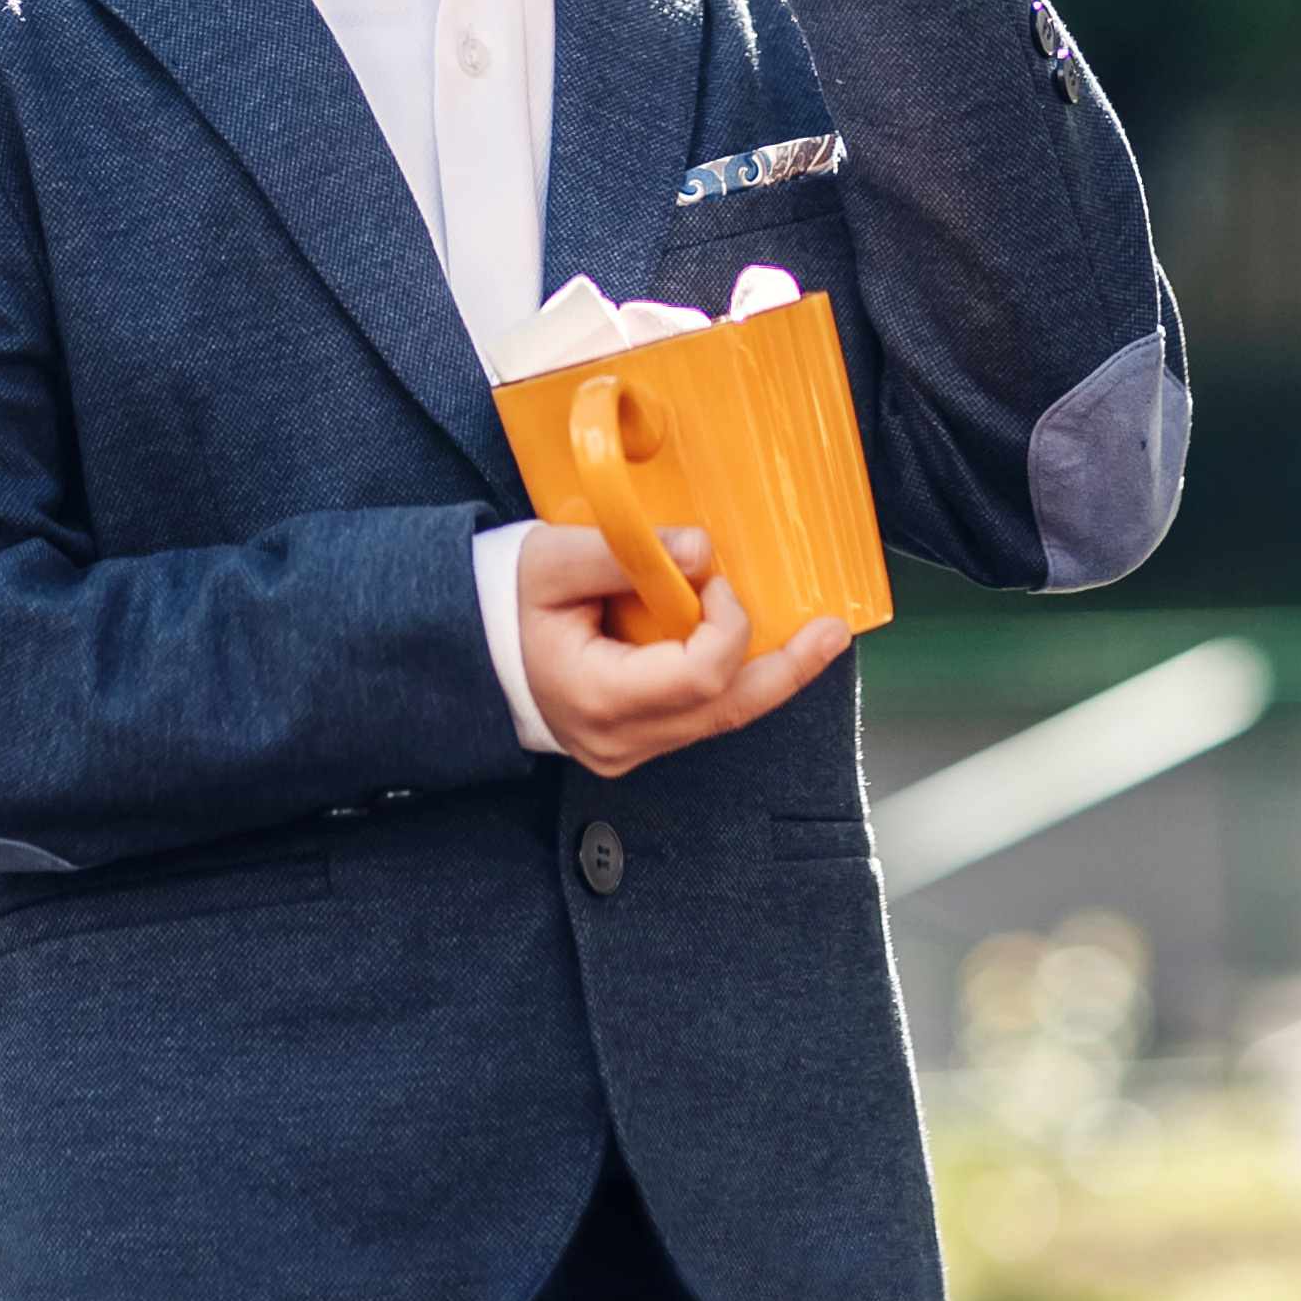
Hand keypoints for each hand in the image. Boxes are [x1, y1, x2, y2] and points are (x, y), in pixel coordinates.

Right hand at [518, 521, 848, 775]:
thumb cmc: (504, 604)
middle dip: (787, 669)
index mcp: (600, 699)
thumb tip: (701, 551)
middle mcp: (622, 740)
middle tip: (833, 633)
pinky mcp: (636, 740)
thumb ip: (626, 551)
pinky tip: (756, 646)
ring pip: (719, 718)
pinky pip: (699, 713)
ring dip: (767, 673)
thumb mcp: (552, 560)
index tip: (709, 577)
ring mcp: (630, 749)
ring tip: (816, 637)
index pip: (699, 676)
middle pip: (726, 711)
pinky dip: (730, 676)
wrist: (467, 652)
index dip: (725, 623)